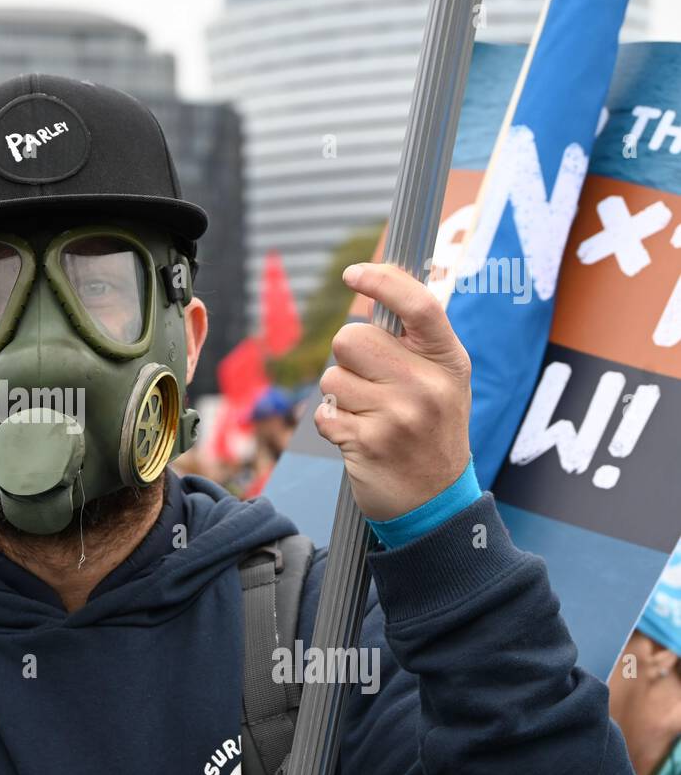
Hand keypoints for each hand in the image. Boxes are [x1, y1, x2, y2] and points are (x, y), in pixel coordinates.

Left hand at [314, 263, 471, 521]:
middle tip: (370, 383)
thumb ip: (414, 340)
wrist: (434, 501)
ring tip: (369, 416)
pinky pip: (323, 413)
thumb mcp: (443, 380)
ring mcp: (399, 416)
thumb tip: (372, 285)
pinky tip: (357, 437)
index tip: (352, 273)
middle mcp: (427, 385)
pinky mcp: (367, 443)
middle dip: (349, 357)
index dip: (382, 281)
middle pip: (352, 337)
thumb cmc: (431, 431)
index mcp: (450, 361)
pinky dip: (332, 424)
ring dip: (340, 396)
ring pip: (332, 376)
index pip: (419, 304)